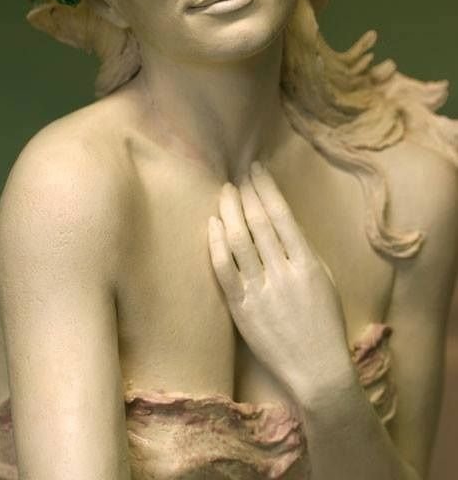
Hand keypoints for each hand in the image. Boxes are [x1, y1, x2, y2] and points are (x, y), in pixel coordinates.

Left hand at [207, 162, 354, 403]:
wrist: (317, 370)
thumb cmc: (325, 322)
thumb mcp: (325, 280)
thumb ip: (304, 249)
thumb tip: (281, 219)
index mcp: (308, 264)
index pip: (282, 216)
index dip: (266, 189)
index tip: (256, 170)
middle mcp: (283, 274)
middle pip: (258, 223)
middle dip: (246, 194)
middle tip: (237, 177)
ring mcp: (259, 291)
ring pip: (238, 241)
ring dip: (230, 211)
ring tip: (225, 194)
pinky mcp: (240, 308)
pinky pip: (223, 269)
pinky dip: (216, 243)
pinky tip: (213, 225)